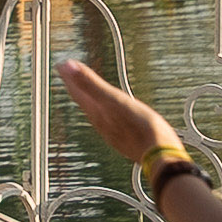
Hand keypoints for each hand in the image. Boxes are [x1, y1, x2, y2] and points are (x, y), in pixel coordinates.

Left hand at [56, 55, 176, 172]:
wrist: (160, 157)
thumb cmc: (140, 127)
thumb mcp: (114, 99)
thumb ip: (89, 83)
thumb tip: (66, 66)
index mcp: (97, 113)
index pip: (77, 92)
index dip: (69, 77)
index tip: (61, 65)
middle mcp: (101, 124)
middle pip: (84, 102)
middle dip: (78, 88)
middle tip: (71, 76)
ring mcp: (114, 133)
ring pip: (97, 113)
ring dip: (91, 100)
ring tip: (89, 93)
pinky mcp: (127, 140)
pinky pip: (111, 122)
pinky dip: (107, 112)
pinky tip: (113, 115)